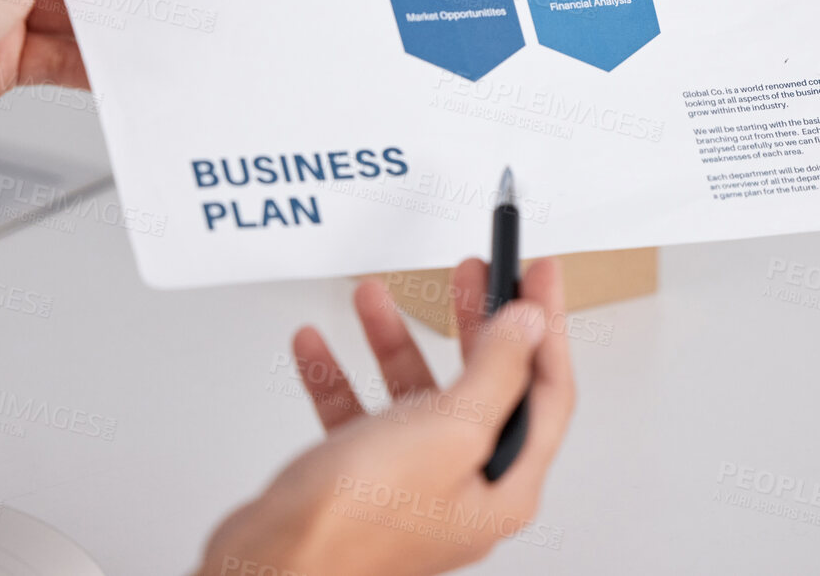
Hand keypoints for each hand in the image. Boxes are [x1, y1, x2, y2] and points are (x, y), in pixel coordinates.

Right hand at [197, 258, 574, 575]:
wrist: (273, 563)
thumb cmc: (357, 522)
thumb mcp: (449, 429)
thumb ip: (496, 372)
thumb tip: (529, 326)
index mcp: (503, 484)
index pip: (545, 389)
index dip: (546, 323)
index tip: (538, 273)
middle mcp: (462, 486)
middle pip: (484, 384)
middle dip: (475, 320)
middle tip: (475, 272)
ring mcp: (410, 483)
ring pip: (415, 393)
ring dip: (394, 339)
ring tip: (377, 296)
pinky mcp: (359, 481)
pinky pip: (357, 414)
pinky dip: (340, 376)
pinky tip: (321, 347)